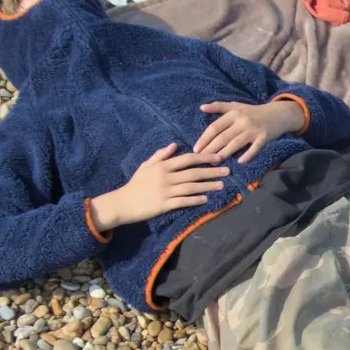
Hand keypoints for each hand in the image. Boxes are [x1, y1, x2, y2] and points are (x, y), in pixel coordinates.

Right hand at [89, 144, 228, 229]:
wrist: (122, 203)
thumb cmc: (136, 184)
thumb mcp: (146, 166)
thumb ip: (160, 155)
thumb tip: (174, 145)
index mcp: (162, 166)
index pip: (187, 159)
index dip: (204, 158)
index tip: (217, 158)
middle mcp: (166, 177)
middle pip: (193, 172)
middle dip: (211, 171)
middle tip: (227, 171)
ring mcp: (165, 191)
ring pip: (191, 187)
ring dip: (207, 186)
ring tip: (221, 185)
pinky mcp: (164, 205)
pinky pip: (183, 201)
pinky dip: (195, 200)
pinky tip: (206, 199)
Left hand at [194, 99, 305, 161]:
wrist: (277, 114)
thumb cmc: (253, 112)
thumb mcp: (236, 106)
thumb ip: (219, 107)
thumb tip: (201, 108)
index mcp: (233, 113)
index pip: (215, 127)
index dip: (204, 138)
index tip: (196, 148)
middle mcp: (242, 121)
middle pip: (223, 137)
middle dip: (211, 149)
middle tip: (202, 159)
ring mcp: (253, 130)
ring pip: (236, 144)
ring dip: (225, 153)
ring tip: (215, 161)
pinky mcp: (264, 138)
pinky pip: (254, 149)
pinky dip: (247, 155)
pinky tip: (240, 162)